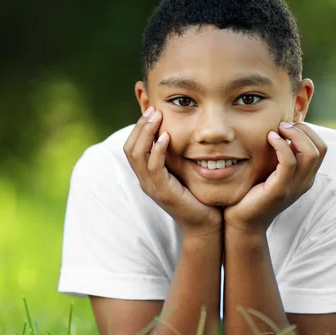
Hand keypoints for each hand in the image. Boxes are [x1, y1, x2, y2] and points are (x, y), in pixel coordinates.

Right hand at [123, 107, 222, 237]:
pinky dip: (158, 150)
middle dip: (140, 126)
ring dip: (146, 133)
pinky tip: (166, 137)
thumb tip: (180, 133)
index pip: (132, 147)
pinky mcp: (163, 192)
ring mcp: (152, 187)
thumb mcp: (184, 172)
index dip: (139, 128)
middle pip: (130, 148)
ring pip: (138, 155)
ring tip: (156, 117)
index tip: (151, 111)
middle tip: (152, 109)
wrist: (205, 225)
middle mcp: (145, 181)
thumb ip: (177, 156)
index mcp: (148, 175)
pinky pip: (154, 167)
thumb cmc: (198, 197)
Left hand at [224, 122, 326, 233]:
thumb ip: (279, 156)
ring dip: (294, 134)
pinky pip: (289, 162)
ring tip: (277, 129)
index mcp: (305, 177)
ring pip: (309, 153)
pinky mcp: (280, 190)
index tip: (287, 126)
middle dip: (302, 130)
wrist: (243, 222)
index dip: (307, 131)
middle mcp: (304, 182)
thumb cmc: (252, 193)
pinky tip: (270, 138)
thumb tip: (278, 130)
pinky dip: (282, 145)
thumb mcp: (270, 171)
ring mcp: (294, 187)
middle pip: (319, 148)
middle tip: (282, 125)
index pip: (320, 147)